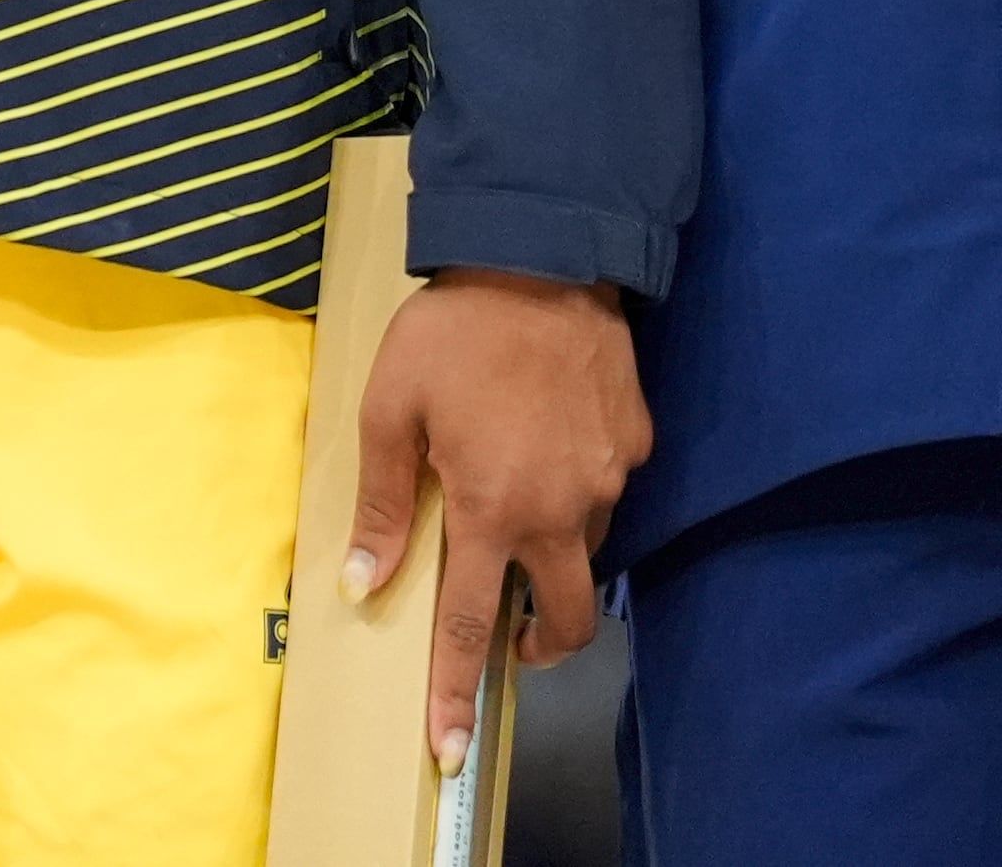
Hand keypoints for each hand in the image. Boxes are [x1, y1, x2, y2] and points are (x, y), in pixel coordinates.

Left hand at [341, 270, 644, 772]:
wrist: (543, 255)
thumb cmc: (454, 331)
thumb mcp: (391, 410)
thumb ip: (383, 503)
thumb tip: (363, 581)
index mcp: (494, 510)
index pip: (472, 628)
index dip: (457, 692)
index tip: (451, 746)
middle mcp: (561, 509)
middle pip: (564, 618)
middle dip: (539, 644)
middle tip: (511, 635)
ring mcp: (609, 477)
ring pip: (587, 545)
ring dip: (554, 545)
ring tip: (518, 491)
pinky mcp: (637, 440)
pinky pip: (609, 486)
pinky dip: (580, 483)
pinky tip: (551, 436)